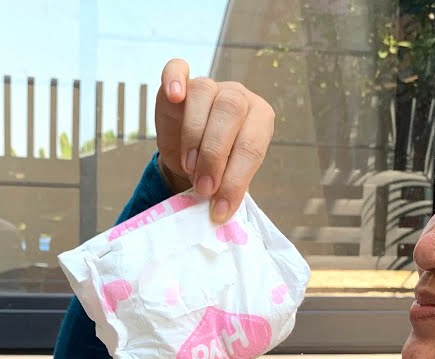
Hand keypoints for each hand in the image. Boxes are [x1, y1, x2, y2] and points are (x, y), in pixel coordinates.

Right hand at [155, 58, 274, 222]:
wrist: (191, 159)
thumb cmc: (216, 170)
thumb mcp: (227, 181)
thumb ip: (228, 190)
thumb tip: (221, 214)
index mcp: (260, 118)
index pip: (252, 143)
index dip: (236, 178)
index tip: (220, 208)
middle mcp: (238, 96)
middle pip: (231, 111)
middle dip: (216, 154)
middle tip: (204, 188)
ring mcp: (209, 86)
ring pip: (203, 93)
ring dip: (194, 134)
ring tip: (189, 166)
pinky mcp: (179, 83)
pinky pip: (176, 68)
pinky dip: (174, 78)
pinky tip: (174, 96)